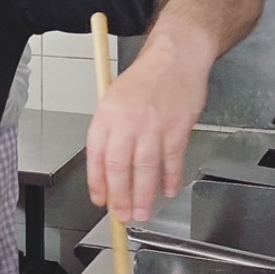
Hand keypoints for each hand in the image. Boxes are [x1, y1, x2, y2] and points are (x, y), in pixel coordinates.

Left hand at [86, 26, 216, 222]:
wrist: (175, 58)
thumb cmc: (144, 80)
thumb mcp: (114, 99)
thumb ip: (110, 132)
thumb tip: (107, 171)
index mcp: (107, 114)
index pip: (97, 155)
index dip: (97, 182)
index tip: (100, 200)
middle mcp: (128, 120)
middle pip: (120, 166)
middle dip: (120, 196)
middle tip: (122, 216)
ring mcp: (154, 124)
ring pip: (146, 167)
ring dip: (144, 195)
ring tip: (142, 213)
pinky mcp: (177, 127)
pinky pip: (172, 159)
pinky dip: (171, 178)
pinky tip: (168, 191)